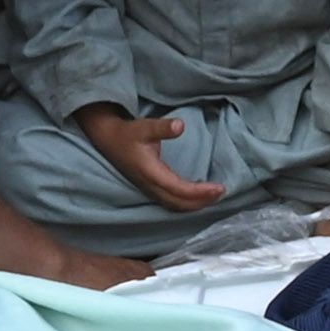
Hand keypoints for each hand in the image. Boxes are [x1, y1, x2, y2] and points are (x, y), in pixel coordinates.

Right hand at [74, 104, 224, 216]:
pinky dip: (186, 203)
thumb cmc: (127, 133)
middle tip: (222, 193)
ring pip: (174, 205)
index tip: (219, 187)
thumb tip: (180, 125)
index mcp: (150, 172)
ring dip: (194, 205)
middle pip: (179, 202)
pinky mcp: (149, 188)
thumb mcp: (144, 127)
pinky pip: (170, 202)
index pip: (179, 189)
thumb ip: (162, 127)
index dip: (200, 192)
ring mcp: (148, 189)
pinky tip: (197, 198)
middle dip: (201, 201)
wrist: (107, 139)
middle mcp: (150, 185)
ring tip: (214, 197)